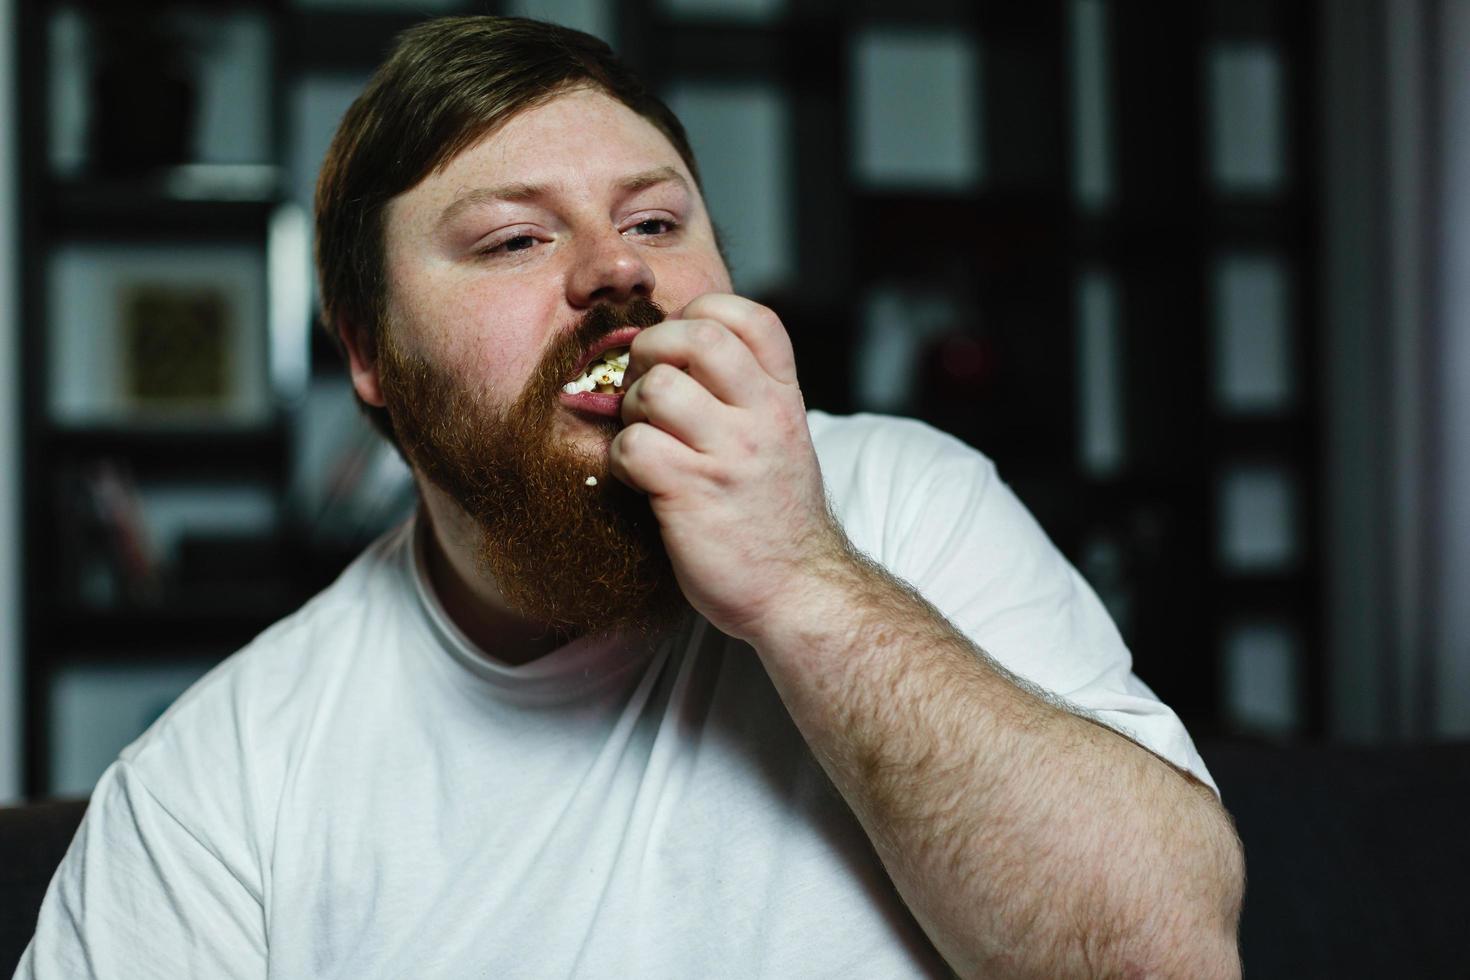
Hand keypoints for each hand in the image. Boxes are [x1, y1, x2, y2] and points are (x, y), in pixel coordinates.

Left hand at [608, 293, 847, 642]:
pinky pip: (634, 446)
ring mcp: (730, 455)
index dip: (703, 314)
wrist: (798, 592)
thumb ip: (746, 396)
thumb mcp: (782, 441)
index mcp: (784, 399)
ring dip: (632, 407)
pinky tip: (638, 477)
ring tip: (643, 436)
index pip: (751, 317)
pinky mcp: (694, 494)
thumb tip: (675, 355)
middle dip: (653, 349)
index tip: (682, 348)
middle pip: (699, 336)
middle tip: (644, 383)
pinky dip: (621, 459)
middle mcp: (763, 417)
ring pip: (658, 388)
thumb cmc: (774, 517)